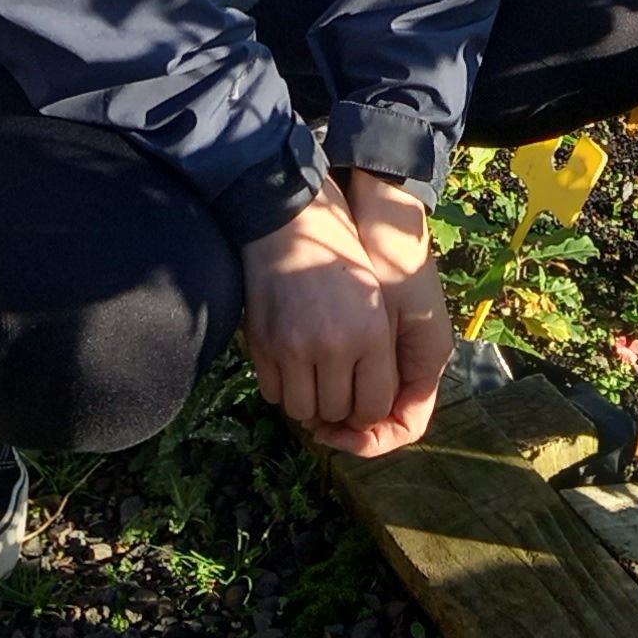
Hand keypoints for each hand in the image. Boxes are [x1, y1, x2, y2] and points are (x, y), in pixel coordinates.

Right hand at [241, 175, 445, 456]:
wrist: (291, 225)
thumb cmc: (341, 261)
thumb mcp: (374, 302)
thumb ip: (375, 354)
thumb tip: (370, 408)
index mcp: (370, 334)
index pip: (374, 405)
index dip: (368, 409)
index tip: (362, 397)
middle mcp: (333, 346)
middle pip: (336, 412)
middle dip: (337, 407)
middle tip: (335, 386)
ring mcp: (293, 348)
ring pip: (300, 410)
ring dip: (307, 401)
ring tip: (312, 378)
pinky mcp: (262, 346)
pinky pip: (272, 394)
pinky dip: (281, 388)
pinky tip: (289, 366)